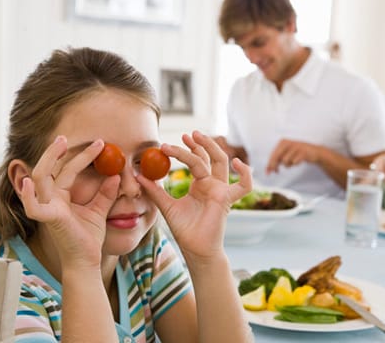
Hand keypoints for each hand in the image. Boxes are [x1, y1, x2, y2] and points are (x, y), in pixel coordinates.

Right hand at [20, 136, 119, 267]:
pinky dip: (28, 196)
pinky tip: (30, 183)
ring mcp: (48, 208)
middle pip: (49, 169)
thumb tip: (116, 175)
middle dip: (56, 151)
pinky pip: (33, 207)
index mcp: (61, 197)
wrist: (87, 261)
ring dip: (48, 159)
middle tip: (67, 136)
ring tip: (60, 143)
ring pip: (40, 179)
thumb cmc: (89, 238)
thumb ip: (106, 193)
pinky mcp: (49, 220)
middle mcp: (51, 200)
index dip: (83, 156)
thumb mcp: (99, 210)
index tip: (101, 143)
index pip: (68, 170)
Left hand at [137, 131, 251, 258]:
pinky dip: (245, 174)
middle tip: (187, 134)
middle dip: (201, 143)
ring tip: (198, 137)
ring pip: (221, 162)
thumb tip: (138, 176)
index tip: (168, 145)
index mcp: (200, 185)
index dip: (186, 149)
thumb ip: (155, 191)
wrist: (195, 249)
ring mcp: (221, 190)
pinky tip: (238, 163)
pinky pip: (244, 186)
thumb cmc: (185, 230)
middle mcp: (212, 184)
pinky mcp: (226, 199)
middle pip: (211, 156)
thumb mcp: (166, 206)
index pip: (197, 160)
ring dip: (211, 147)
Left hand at [266, 139, 319, 173]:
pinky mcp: (302, 152)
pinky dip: (295, 164)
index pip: (273, 154)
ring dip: (288, 164)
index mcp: (282, 142)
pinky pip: (294, 162)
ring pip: (285, 161)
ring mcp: (296, 147)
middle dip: (275, 166)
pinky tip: (298, 160)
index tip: (267, 172)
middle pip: (277, 157)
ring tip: (293, 162)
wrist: (314, 152)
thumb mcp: (286, 154)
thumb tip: (268, 169)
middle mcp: (288, 143)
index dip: (269, 164)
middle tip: (276, 172)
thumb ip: (277, 160)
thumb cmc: (297, 153)